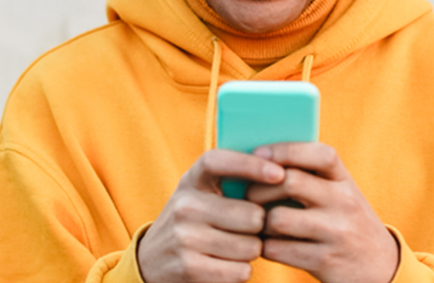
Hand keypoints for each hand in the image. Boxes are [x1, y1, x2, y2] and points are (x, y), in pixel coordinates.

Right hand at [138, 149, 285, 282]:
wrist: (152, 261)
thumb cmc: (192, 222)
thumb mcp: (200, 193)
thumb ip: (231, 180)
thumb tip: (281, 172)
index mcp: (191, 180)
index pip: (219, 162)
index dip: (250, 165)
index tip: (279, 173)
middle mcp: (185, 206)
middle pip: (252, 216)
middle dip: (259, 226)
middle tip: (247, 228)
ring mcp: (185, 238)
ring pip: (250, 247)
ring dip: (250, 251)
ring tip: (233, 247)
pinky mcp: (189, 268)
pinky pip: (240, 271)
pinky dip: (240, 271)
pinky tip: (225, 265)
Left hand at [245, 143, 399, 282]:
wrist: (380, 267)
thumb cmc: (345, 223)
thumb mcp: (339, 195)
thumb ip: (310, 178)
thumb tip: (257, 162)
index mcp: (345, 181)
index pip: (319, 154)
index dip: (285, 150)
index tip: (259, 155)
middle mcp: (344, 203)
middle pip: (289, 181)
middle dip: (259, 188)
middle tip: (249, 196)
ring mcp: (336, 233)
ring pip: (278, 218)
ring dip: (259, 222)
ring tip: (259, 223)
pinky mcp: (324, 261)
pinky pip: (277, 250)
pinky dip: (264, 247)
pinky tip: (268, 244)